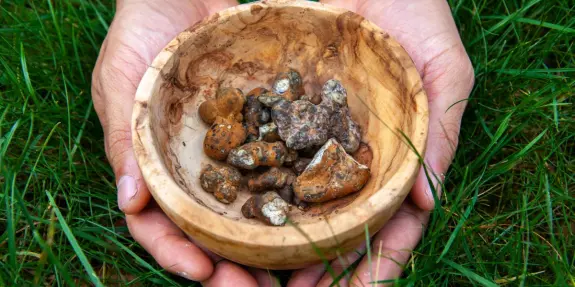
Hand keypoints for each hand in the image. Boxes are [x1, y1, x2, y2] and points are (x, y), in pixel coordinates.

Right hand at [91, 1, 276, 284]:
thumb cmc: (140, 38)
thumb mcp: (121, 85)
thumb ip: (124, 142)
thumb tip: (130, 204)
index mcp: (153, 169)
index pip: (159, 225)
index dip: (178, 254)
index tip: (206, 274)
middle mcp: (192, 170)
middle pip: (208, 230)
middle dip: (229, 265)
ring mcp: (227, 155)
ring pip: (245, 211)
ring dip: (263, 245)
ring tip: (290, 271)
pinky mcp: (257, 132)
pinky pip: (274, 167)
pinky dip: (288, 194)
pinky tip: (311, 213)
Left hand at [288, 0, 474, 285]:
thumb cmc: (419, 16)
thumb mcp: (443, 71)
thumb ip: (438, 133)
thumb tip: (426, 203)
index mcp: (397, 158)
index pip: (391, 222)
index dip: (376, 261)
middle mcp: (355, 157)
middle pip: (340, 224)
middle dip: (323, 265)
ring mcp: (319, 140)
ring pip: (302, 204)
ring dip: (286, 244)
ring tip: (264, 276)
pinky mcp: (288, 116)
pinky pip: (272, 160)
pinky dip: (260, 194)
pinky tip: (243, 221)